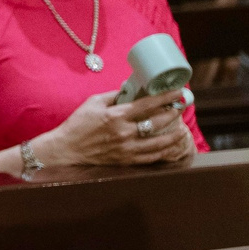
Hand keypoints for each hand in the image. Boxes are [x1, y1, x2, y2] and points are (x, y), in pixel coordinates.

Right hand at [31, 89, 197, 168]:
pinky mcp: (126, 160)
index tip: (178, 93)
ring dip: (174, 135)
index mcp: (116, 115)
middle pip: (158, 122)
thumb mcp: (92, 103)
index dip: (166, 98)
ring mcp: (127, 148)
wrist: (66, 149)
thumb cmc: (77, 124)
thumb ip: (113, 96)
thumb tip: (130, 89)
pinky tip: (169, 146)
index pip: (147, 104)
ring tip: (182, 129)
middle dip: (173, 113)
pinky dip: (163, 151)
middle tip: (181, 108)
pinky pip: (151, 157)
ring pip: (159, 143)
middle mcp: (124, 132)